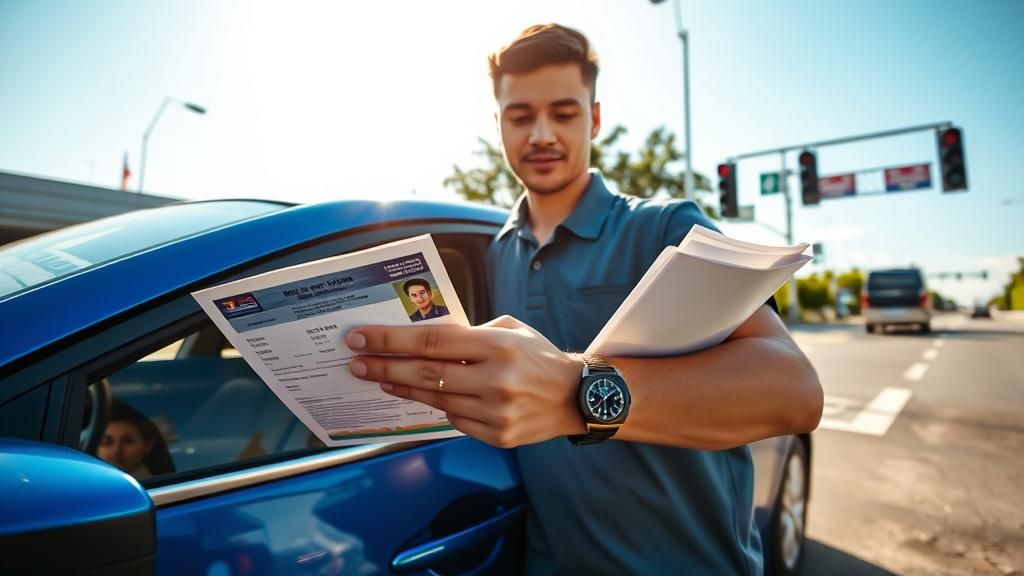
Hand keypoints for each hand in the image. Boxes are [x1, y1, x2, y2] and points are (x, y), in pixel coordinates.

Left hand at [346, 315, 586, 447]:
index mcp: (497, 345)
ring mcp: (496, 412)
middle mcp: (495, 379)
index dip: (391, 341)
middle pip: (425, 374)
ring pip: (435, 400)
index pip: (432, 342)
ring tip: (378, 378)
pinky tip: (416, 396)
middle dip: (384, 366)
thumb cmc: (540, 357)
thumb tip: (425, 339)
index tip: (361, 338)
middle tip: (355, 361)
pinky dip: (435, 407)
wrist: (577, 398)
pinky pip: (455, 421)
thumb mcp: (511, 330)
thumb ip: (470, 333)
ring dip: (402, 388)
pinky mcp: (497, 436)